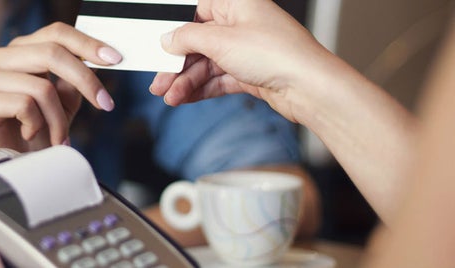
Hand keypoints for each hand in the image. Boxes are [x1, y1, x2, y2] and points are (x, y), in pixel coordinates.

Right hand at [0, 22, 121, 154]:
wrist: (8, 166)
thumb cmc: (32, 134)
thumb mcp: (63, 104)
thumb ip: (74, 81)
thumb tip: (99, 60)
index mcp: (23, 51)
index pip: (56, 33)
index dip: (87, 43)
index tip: (115, 59)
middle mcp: (3, 58)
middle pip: (52, 52)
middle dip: (85, 80)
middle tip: (105, 103)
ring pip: (41, 86)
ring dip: (59, 119)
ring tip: (60, 137)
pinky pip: (23, 105)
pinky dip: (36, 125)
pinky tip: (29, 135)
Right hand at [150, 0, 335, 121]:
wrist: (309, 88)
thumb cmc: (278, 54)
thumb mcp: (221, 40)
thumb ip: (188, 38)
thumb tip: (168, 38)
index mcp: (238, 3)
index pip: (197, 11)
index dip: (176, 30)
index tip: (160, 47)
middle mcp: (242, 24)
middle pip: (199, 42)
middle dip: (177, 64)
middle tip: (160, 80)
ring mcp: (246, 50)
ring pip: (206, 64)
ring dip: (186, 81)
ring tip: (171, 96)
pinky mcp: (250, 73)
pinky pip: (217, 79)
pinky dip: (200, 89)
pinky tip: (185, 98)